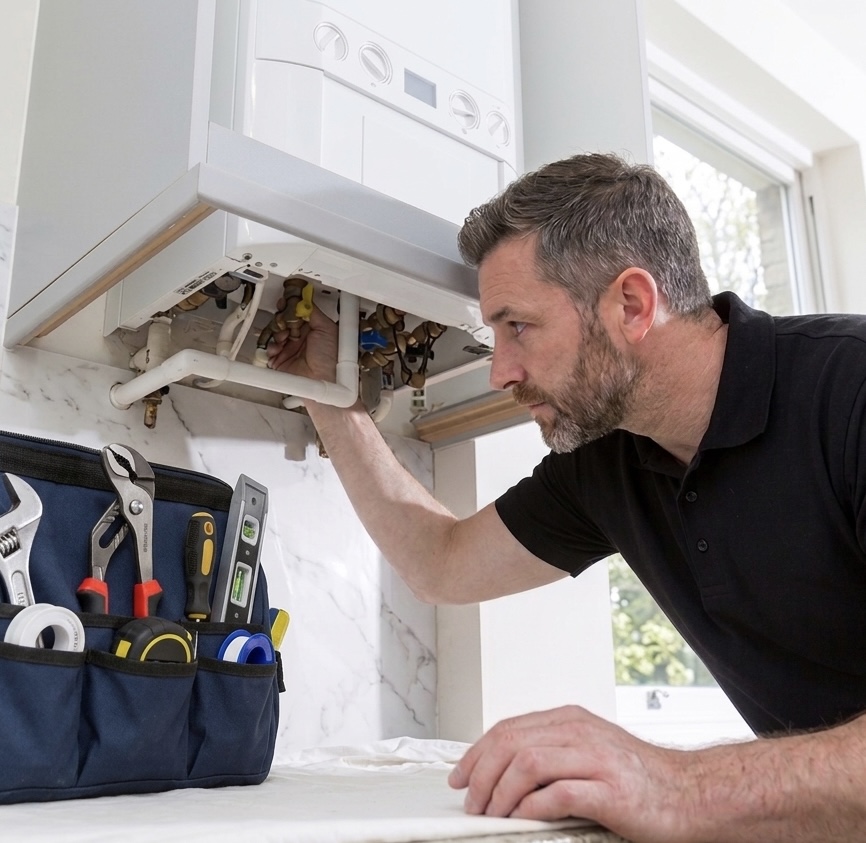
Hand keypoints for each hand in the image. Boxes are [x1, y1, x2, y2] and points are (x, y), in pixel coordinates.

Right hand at [266, 304, 338, 383]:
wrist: (322, 380)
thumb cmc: (331, 358)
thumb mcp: (327, 328)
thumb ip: (314, 312)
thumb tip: (304, 298)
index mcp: (311, 329)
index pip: (296, 313)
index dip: (290, 307)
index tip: (285, 302)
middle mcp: (300, 338)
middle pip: (283, 321)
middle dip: (281, 319)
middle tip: (283, 321)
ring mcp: (289, 348)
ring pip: (274, 333)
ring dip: (276, 332)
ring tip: (283, 337)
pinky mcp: (279, 360)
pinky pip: (269, 348)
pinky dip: (270, 346)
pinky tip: (277, 348)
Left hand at [448, 705, 687, 842]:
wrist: (691, 792)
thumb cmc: (640, 777)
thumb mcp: (588, 750)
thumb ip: (552, 753)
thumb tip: (504, 772)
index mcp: (570, 720)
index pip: (508, 728)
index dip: (476, 753)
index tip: (460, 775)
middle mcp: (579, 732)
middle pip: (510, 742)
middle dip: (480, 773)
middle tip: (471, 801)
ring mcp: (595, 759)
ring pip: (527, 763)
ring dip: (500, 792)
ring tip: (491, 814)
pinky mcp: (610, 791)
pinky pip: (557, 794)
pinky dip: (531, 807)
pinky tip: (522, 818)